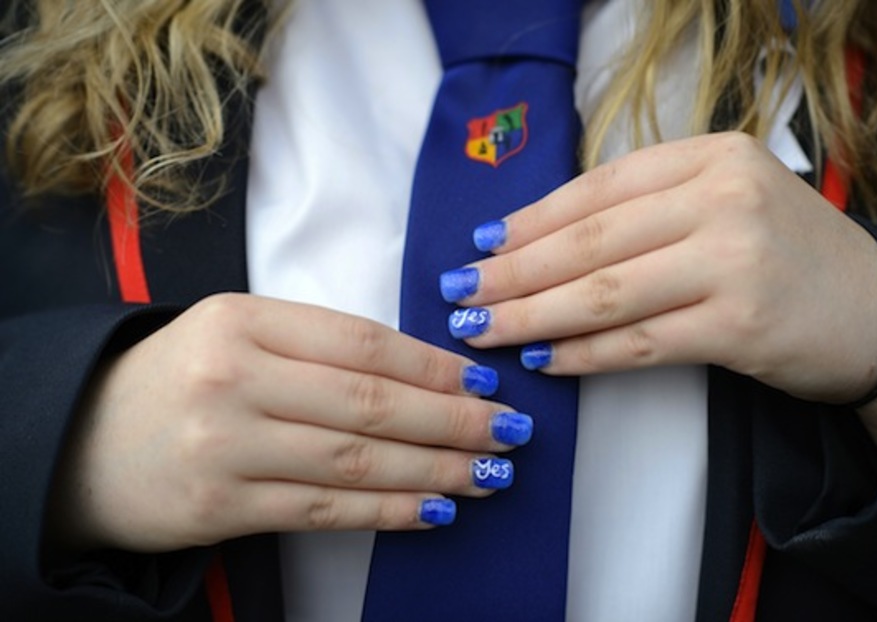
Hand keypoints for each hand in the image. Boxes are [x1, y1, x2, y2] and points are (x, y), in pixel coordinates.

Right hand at [48, 294, 527, 553]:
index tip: (485, 381)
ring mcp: (227, 447)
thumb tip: (427, 373)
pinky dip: (388, 512)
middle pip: (370, 403)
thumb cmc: (181, 379)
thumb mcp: (239, 334)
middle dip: (452, 421)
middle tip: (510, 431)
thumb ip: (319, 346)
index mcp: (244, 321)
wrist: (84, 441)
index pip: (363, 343)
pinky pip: (325, 510)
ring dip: (434, 469)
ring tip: (489, 472)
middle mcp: (234, 379)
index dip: (435, 365)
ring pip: (356, 461)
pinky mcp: (222, 507)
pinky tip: (434, 508)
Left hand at [443, 132, 876, 406]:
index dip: (532, 220)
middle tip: (463, 292)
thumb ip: (645, 210)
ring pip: (605, 294)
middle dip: (515, 273)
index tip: (484, 245)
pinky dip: (583, 355)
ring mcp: (734, 262)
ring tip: (484, 330)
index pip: (598, 188)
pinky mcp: (739, 327)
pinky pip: (638, 343)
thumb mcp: (722, 203)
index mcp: (712, 158)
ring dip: (532, 317)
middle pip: (590, 242)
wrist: (874, 309)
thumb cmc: (782, 255)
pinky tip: (543, 360)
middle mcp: (723, 201)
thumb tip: (535, 239)